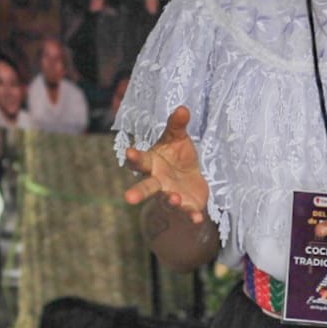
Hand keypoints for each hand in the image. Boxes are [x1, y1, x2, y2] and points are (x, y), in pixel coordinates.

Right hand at [122, 105, 209, 222]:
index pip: (139, 161)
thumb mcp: (177, 138)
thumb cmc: (177, 156)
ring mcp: (170, 195)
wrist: (190, 179)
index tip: (129, 152)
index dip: (133, 157)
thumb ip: (177, 125)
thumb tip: (182, 108)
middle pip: (145, 187)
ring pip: (166, 200)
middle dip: (137, 193)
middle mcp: (157, 181)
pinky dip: (192, 216)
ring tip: (173, 198)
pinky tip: (198, 219)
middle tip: (128, 198)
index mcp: (151, 163)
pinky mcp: (186, 206)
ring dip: (169, 200)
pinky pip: (188, 212)